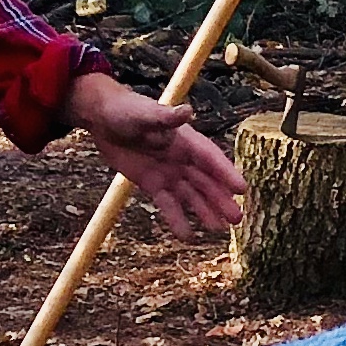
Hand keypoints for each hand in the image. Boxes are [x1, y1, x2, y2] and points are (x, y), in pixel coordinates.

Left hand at [62, 74, 244, 238]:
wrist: (103, 119)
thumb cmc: (126, 109)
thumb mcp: (144, 113)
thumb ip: (165, 117)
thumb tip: (186, 111)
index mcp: (185, 139)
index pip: (210, 158)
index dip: (226, 173)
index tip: (241, 189)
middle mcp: (182, 158)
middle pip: (205, 181)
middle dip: (221, 199)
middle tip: (236, 218)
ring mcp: (168, 172)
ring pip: (191, 195)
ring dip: (205, 210)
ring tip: (220, 229)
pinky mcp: (152, 183)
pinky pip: (167, 204)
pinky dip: (177, 218)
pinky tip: (186, 236)